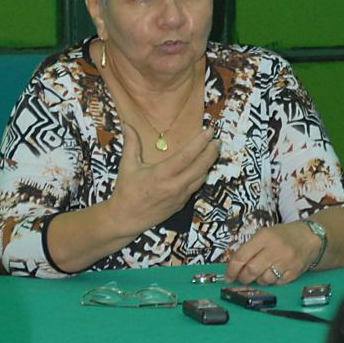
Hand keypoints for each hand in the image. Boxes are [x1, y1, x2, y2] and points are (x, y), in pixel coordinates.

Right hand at [108, 123, 219, 238]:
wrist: (126, 219)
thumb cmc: (126, 191)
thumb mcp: (127, 165)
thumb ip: (131, 143)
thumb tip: (127, 123)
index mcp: (161, 174)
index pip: (187, 156)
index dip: (200, 143)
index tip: (209, 132)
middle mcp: (174, 186)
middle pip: (201, 167)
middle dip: (211, 152)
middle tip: (217, 140)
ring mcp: (180, 196)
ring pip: (202, 178)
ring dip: (209, 164)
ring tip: (213, 151)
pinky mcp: (182, 204)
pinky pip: (196, 187)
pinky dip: (201, 175)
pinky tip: (203, 167)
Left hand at [224, 221, 319, 284]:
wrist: (309, 237)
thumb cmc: (283, 236)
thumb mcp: (265, 235)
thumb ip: (249, 249)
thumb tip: (233, 267)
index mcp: (264, 236)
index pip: (241, 256)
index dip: (232, 270)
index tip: (229, 276)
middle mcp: (275, 248)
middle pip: (251, 270)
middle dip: (244, 278)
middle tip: (243, 278)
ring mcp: (286, 261)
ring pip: (264, 279)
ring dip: (259, 280)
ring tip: (262, 273)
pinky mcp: (294, 271)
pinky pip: (277, 283)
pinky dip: (272, 282)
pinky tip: (274, 274)